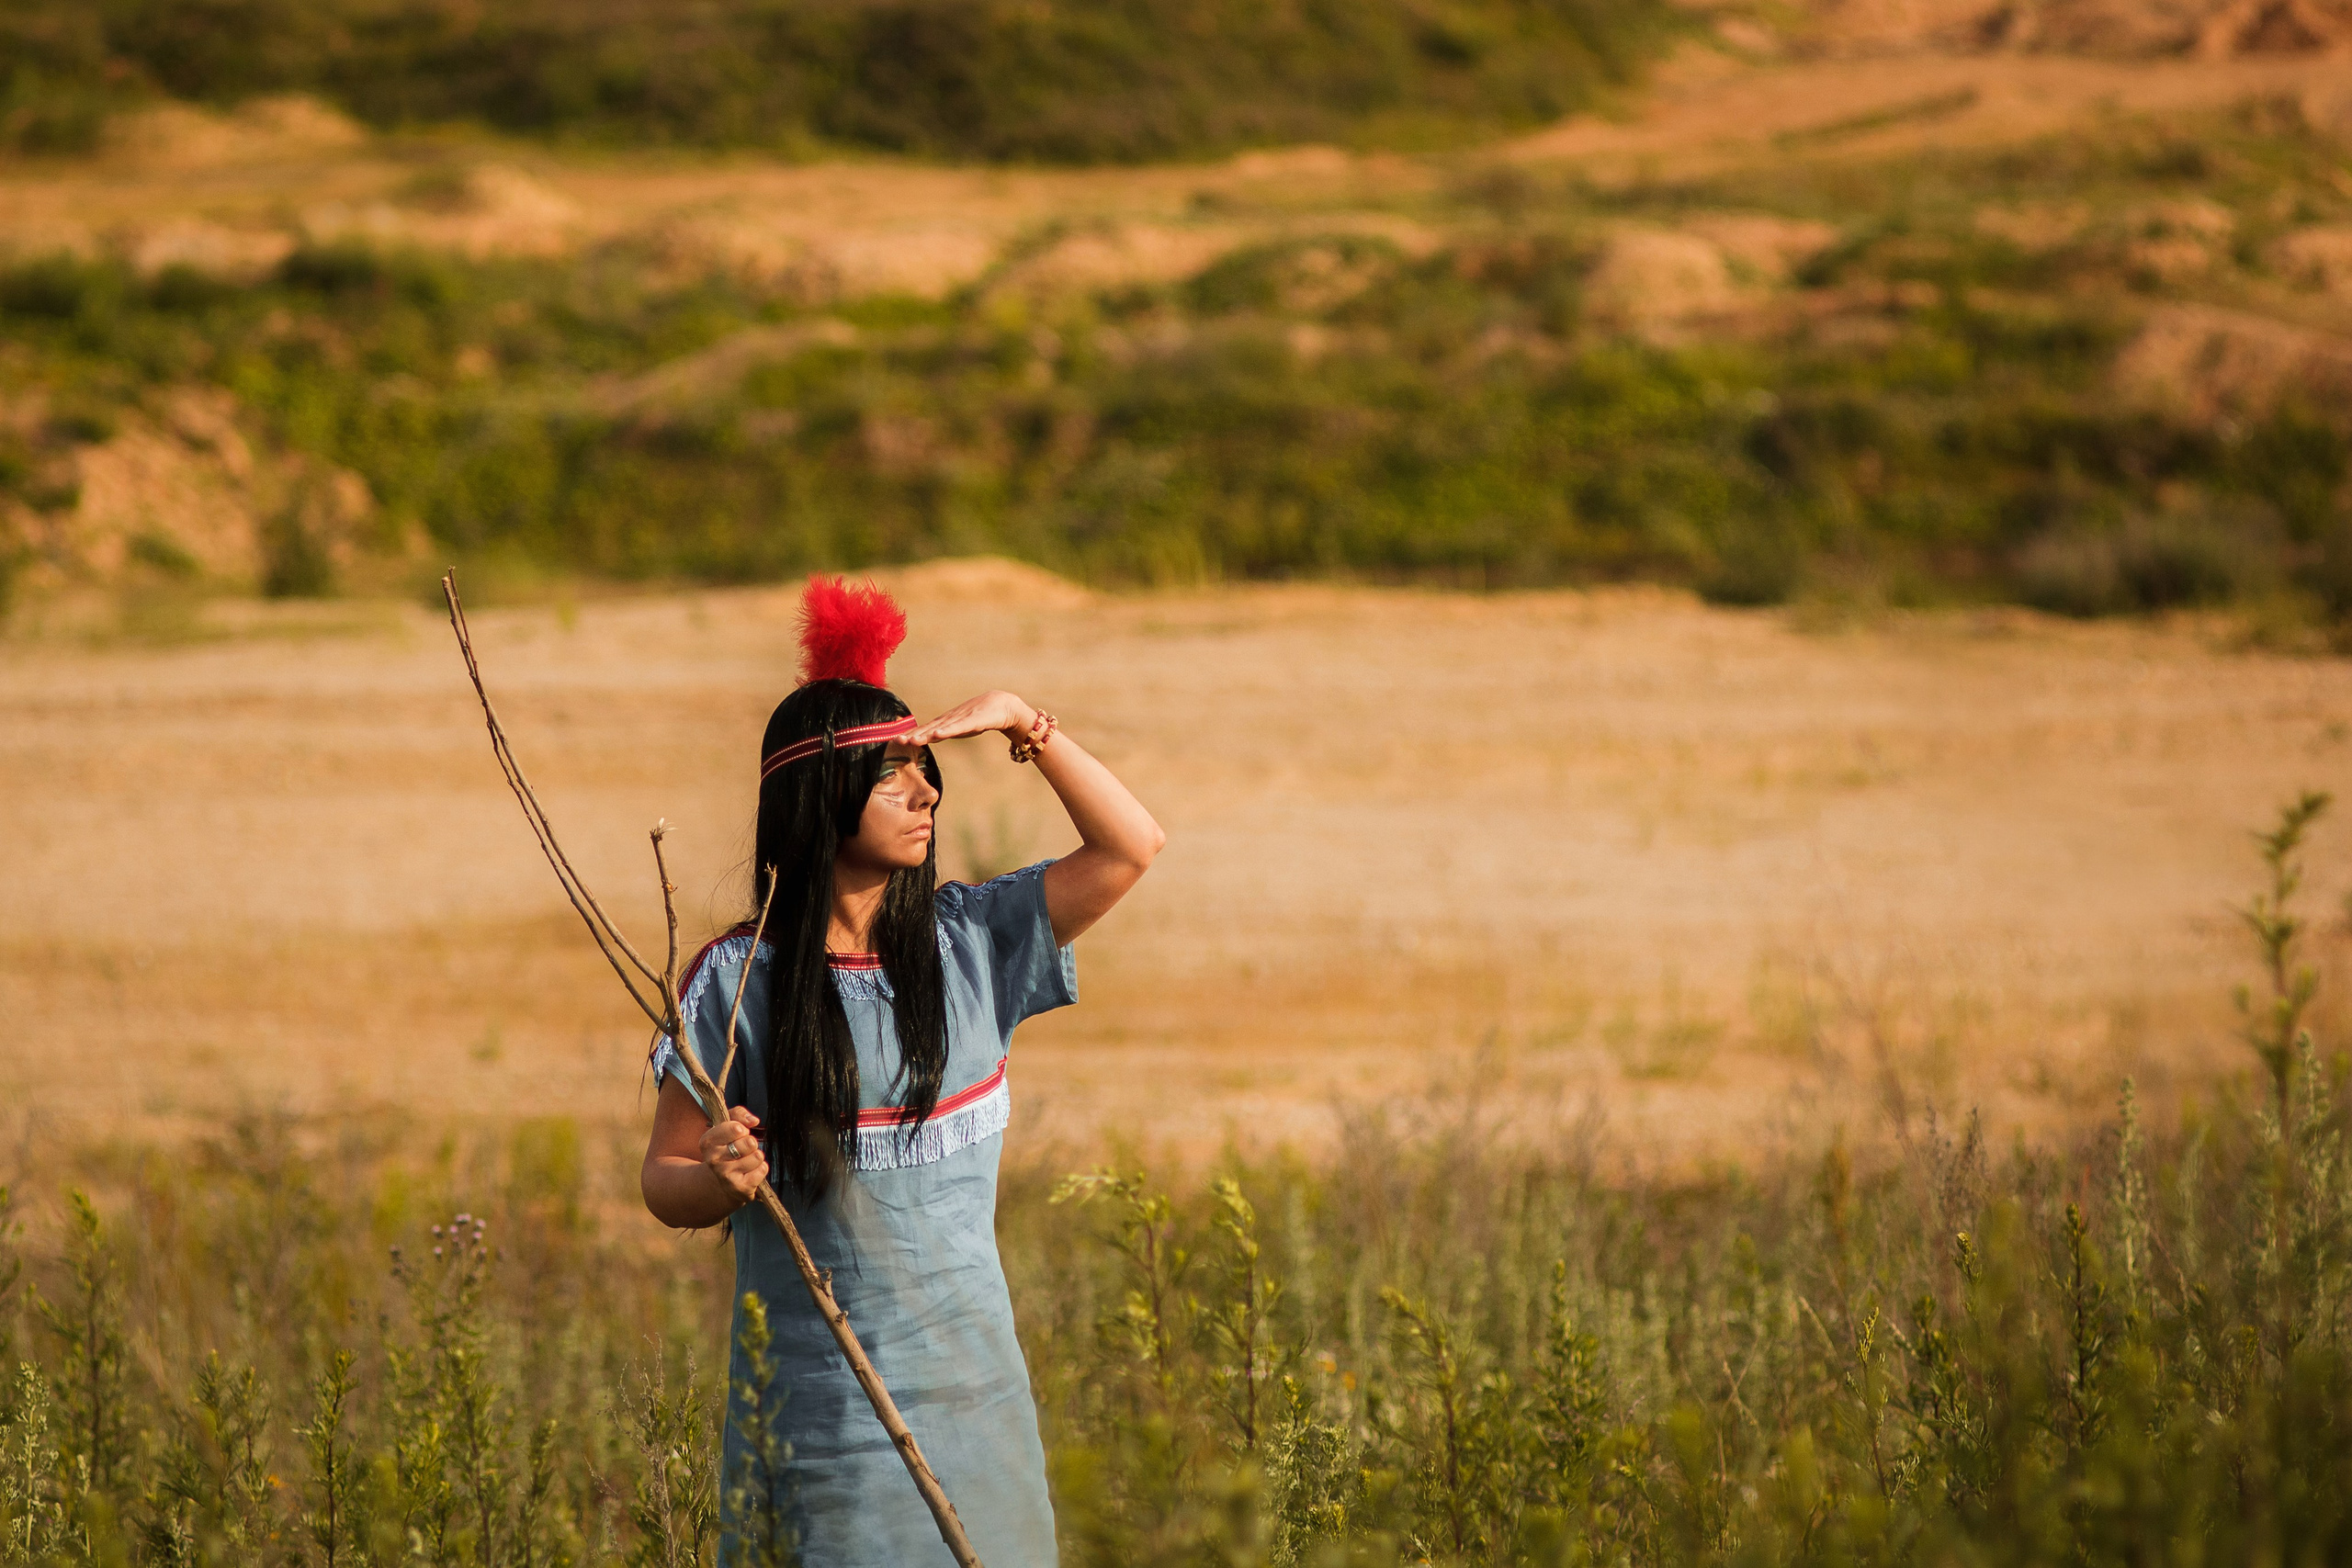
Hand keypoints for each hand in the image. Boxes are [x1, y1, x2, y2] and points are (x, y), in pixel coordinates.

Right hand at [701, 1106, 767, 1205]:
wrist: (724, 1182)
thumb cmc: (729, 1149)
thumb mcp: (729, 1126)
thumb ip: (739, 1114)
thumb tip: (753, 1120)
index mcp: (708, 1142)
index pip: (736, 1127)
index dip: (742, 1129)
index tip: (738, 1133)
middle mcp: (713, 1159)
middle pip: (750, 1142)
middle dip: (751, 1143)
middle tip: (743, 1150)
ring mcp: (725, 1175)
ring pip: (758, 1156)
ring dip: (756, 1157)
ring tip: (746, 1161)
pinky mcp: (739, 1188)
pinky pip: (762, 1170)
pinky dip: (761, 1169)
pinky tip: (750, 1172)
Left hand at [905, 691, 1038, 747]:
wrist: (1001, 705)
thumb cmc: (980, 717)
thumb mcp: (960, 727)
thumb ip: (948, 731)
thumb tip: (933, 736)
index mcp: (945, 722)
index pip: (925, 729)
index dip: (910, 734)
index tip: (895, 740)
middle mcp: (950, 720)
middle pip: (928, 728)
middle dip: (912, 734)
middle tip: (896, 740)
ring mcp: (960, 719)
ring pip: (940, 728)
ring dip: (925, 734)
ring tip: (912, 740)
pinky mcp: (972, 721)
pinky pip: (958, 727)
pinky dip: (947, 731)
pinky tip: (937, 735)